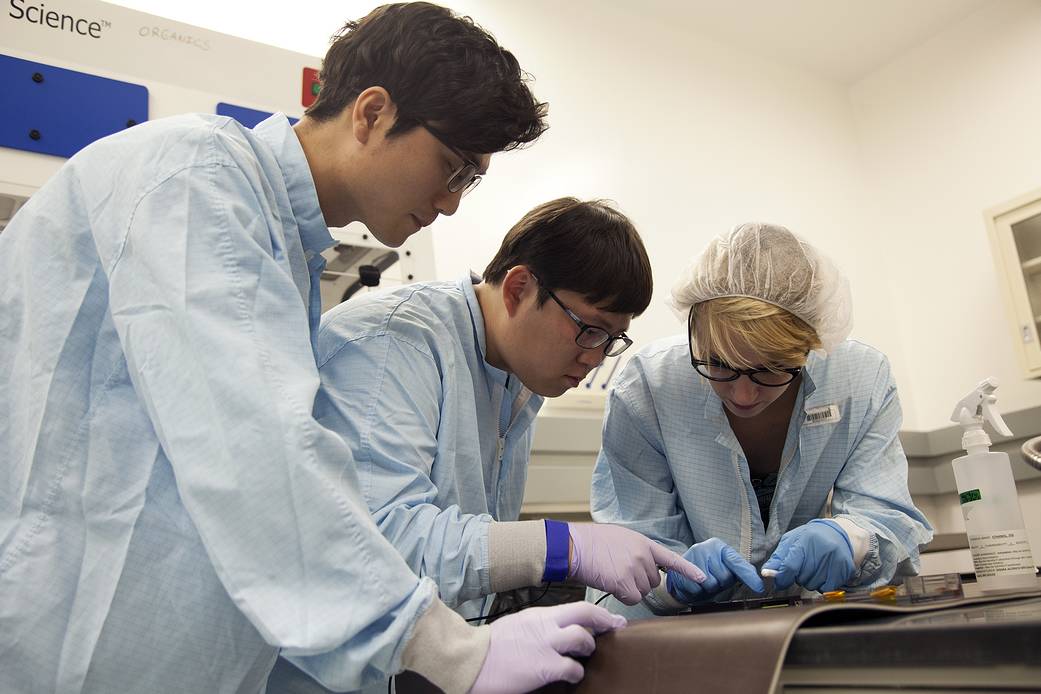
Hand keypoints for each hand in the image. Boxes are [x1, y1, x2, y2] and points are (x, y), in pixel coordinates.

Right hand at [468, 602, 625, 693]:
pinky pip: (573, 668)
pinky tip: (570, 675)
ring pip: (583, 639)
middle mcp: (545, 625)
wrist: (471, 660)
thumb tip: (557, 629)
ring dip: (588, 648)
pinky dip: (576, 672)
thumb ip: (539, 624)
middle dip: (604, 622)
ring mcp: (546, 645)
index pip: (576, 607)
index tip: (612, 620)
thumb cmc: (491, 646)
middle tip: (614, 630)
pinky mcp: (545, 667)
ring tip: (583, 655)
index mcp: (539, 615)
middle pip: (585, 615)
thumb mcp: (518, 624)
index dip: (599, 614)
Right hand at [567, 523, 706, 604]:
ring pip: (642, 591)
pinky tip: (611, 584)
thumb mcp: (620, 537)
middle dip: (639, 581)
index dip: (688, 570)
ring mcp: (634, 569)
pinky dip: (623, 596)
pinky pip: (632, 599)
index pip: (671, 558)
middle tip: (619, 572)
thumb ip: (636, 550)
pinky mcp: (624, 582)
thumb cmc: (592, 542)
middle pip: (653, 581)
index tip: (703, 579)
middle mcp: (643, 556)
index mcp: (643, 543)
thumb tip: (644, 564)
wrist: (575, 545)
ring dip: (629, 589)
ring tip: (612, 575)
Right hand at [666, 538, 764, 602]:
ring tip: (704, 582)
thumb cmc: (707, 571)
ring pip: (711, 584)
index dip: (748, 576)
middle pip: (724, 577)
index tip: (759, 587)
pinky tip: (694, 584)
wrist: (680, 572)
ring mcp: (692, 557)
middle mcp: (706, 548)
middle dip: (721, 583)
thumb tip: (756, 578)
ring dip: (709, 589)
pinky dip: (697, 592)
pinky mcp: (680, 569)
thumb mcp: (724, 567)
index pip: (737, 562)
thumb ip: (739, 570)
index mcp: (720, 547)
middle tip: (714, 579)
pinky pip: (697, 589)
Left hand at [761, 519, 855, 591]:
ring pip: (813, 585)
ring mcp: (835, 560)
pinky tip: (823, 573)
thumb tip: (766, 573)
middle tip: (803, 565)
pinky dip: (822, 585)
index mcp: (805, 540)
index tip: (780, 582)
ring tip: (814, 567)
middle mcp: (822, 550)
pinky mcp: (845, 569)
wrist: (839, 534)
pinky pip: (827, 588)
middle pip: (801, 578)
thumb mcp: (791, 541)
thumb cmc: (812, 537)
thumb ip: (778, 557)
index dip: (782, 578)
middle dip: (798, 576)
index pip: (790, 566)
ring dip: (810, 581)